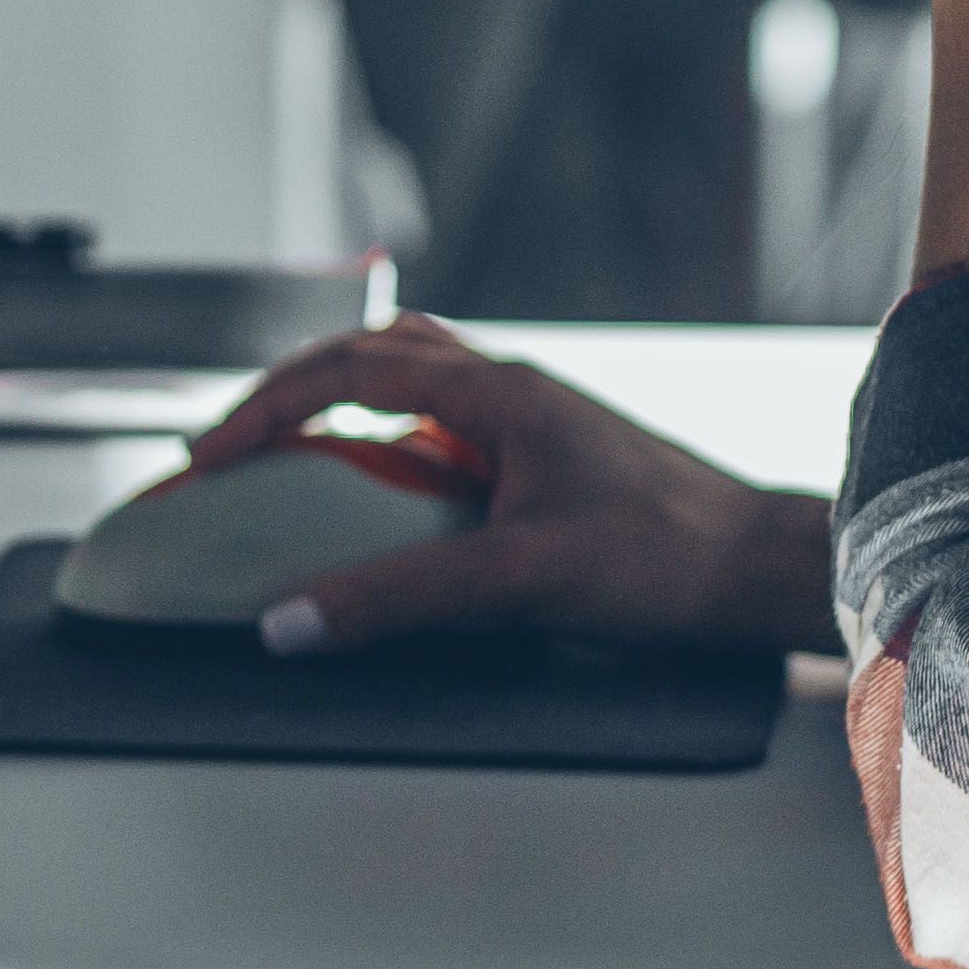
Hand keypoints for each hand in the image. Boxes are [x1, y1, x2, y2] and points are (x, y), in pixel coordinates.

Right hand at [182, 318, 827, 651]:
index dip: (265, 408)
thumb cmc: (666, 560)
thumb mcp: (518, 580)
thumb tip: (291, 620)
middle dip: (286, 389)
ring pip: (411, 371)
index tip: (210, 457)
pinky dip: (390, 434)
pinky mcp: (546, 452)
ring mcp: (531, 416)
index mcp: (496, 392)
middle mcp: (510, 387)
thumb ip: (399, 597)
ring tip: (290, 451)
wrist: (758, 568)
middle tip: (230, 446)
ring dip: (340, 398)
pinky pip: (445, 417)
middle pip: (371, 349)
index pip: (348, 370)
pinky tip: (383, 487)